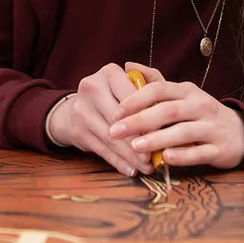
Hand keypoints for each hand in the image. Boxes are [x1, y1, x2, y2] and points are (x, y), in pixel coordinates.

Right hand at [46, 63, 153, 177]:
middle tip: (156, 156)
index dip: (148, 115)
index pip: (131, 96)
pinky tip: (131, 169)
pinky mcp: (77, 130)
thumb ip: (152, 84)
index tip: (164, 132)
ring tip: (147, 166)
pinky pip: (102, 150)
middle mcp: (92, 87)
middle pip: (120, 119)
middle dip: (140, 140)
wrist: (78, 107)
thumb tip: (166, 98)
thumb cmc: (115, 95)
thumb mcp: (131, 83)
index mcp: (109, 73)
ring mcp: (81, 109)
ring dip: (131, 156)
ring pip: (111, 137)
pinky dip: (118, 162)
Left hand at [108, 62, 243, 169]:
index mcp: (187, 91)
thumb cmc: (201, 113)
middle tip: (115, 131)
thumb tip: (128, 65)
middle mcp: (200, 105)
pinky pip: (199, 151)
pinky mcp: (220, 148)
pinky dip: (182, 155)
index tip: (116, 113)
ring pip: (183, 131)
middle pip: (168, 111)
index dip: (135, 100)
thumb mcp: (181, 94)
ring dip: (157, 138)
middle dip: (139, 120)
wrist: (241, 132)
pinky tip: (164, 158)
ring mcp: (212, 127)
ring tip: (135, 146)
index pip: (159, 89)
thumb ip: (155, 82)